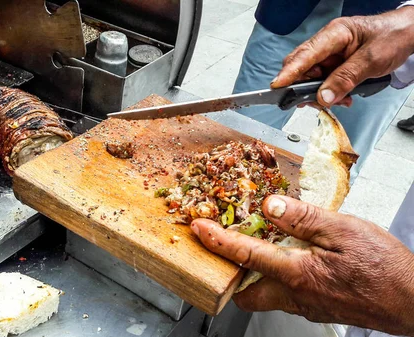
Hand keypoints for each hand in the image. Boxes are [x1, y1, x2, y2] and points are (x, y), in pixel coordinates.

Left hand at [191, 195, 413, 335]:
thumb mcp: (345, 230)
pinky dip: (278, 277)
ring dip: (255, 274)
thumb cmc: (386, 269)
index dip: (218, 240)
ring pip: (266, 295)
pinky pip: (287, 295)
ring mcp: (307, 307)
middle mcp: (296, 296)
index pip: (246, 256)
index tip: (199, 228)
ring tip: (260, 247)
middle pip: (246, 293)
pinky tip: (292, 258)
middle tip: (225, 248)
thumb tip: (270, 206)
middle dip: (230, 273)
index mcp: (298, 274)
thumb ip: (303, 218)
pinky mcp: (318, 309)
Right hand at [271, 6, 413, 106]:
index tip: (277, 87)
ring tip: (338, 101)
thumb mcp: (371, 60)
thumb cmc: (393, 37)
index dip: (289, 73)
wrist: (410, 34)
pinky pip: (324, 82)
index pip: (304, 55)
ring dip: (320, 93)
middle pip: (302, 68)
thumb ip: (345, 79)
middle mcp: (327, 44)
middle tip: (312, 103)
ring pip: (311, 78)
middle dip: (304, 88)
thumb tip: (323, 97)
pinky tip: (341, 98)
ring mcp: (330, 55)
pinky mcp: (335, 65)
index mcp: (334, 34)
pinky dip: (329, 93)